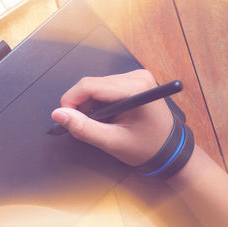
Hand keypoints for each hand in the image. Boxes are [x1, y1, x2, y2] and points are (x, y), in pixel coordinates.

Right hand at [51, 69, 173, 165]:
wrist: (168, 149)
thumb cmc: (146, 147)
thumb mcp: (112, 142)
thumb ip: (83, 128)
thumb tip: (58, 115)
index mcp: (135, 89)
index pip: (89, 86)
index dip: (70, 101)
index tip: (65, 118)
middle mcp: (136, 77)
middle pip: (90, 85)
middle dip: (81, 106)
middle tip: (87, 126)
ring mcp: (135, 77)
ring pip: (95, 86)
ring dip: (90, 105)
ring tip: (102, 124)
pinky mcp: (133, 81)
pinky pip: (103, 87)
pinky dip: (99, 103)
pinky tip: (108, 117)